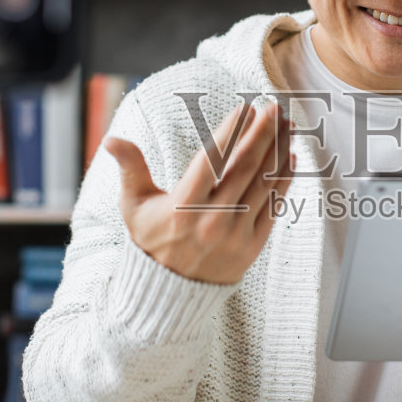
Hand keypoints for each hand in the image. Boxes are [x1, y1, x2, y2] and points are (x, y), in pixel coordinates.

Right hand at [106, 102, 292, 284]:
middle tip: (274, 108)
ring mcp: (236, 233)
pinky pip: (274, 205)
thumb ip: (131, 169)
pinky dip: (284, 180)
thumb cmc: (152, 241)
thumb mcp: (134, 206)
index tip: (245, 108)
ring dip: (278, 151)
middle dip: (262, 134)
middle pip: (244, 168)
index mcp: (182, 206)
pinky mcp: (253, 245)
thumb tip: (111, 139)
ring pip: (264, 184)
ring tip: (287, 125)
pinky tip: (290, 156)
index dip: (230, 133)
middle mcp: (212, 219)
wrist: (170, 293)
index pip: (211, 161)